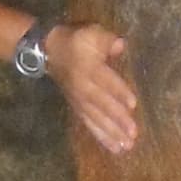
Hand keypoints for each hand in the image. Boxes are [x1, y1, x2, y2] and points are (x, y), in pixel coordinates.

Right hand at [46, 24, 140, 154]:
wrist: (48, 51)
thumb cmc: (76, 41)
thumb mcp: (91, 33)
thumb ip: (107, 41)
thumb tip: (120, 46)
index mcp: (89, 68)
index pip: (106, 81)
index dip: (118, 92)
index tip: (133, 104)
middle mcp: (84, 87)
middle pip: (102, 105)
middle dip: (117, 120)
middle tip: (132, 134)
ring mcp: (80, 100)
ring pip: (96, 119)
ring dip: (111, 133)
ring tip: (126, 146)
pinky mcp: (78, 108)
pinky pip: (90, 124)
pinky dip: (101, 137)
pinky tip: (114, 147)